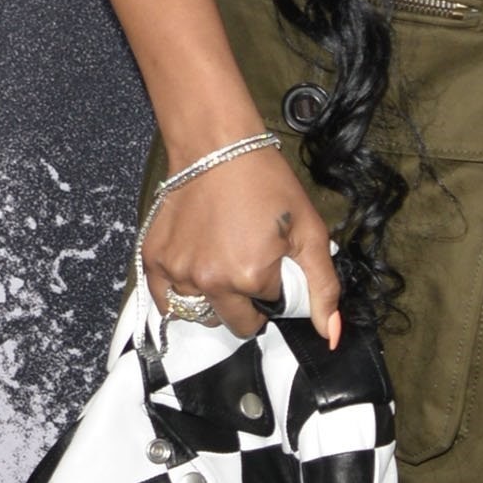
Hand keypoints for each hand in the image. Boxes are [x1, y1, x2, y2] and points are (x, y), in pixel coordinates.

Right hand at [142, 144, 341, 343]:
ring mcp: (178, 272)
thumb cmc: (267, 183)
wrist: (217, 147)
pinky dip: (180, 294)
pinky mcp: (153, 260)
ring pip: (200, 314)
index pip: (268, 311)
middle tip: (247, 266)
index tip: (272, 266)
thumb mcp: (309, 232)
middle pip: (234, 322)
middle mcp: (210, 281)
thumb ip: (323, 287)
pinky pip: (166, 301)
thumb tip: (329, 335)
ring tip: (221, 262)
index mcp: (250, 277)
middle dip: (246, 304)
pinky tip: (195, 269)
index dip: (274, 292)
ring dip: (213, 300)